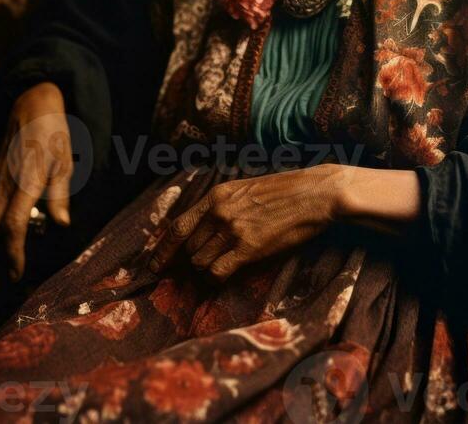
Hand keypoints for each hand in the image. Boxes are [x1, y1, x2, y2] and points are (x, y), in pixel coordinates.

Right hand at [0, 82, 72, 282]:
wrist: (31, 105)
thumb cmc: (54, 134)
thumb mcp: (66, 160)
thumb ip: (61, 193)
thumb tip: (62, 224)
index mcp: (26, 181)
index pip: (13, 225)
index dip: (13, 252)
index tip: (17, 274)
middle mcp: (5, 183)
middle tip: (3, 284)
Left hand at [149, 163, 346, 281]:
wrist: (314, 194)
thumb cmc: (284, 191)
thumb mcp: (245, 190)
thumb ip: (222, 206)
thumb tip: (202, 229)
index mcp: (217, 196)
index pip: (178, 226)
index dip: (162, 249)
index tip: (154, 265)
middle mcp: (219, 212)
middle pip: (188, 248)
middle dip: (188, 262)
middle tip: (196, 269)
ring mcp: (233, 230)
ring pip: (200, 262)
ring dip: (206, 269)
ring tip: (222, 265)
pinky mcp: (249, 248)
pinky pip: (217, 272)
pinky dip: (216, 278)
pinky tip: (227, 274)